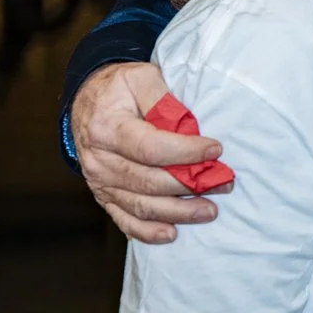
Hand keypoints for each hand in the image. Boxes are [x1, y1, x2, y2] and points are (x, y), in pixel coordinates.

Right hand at [72, 61, 224, 243]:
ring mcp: (99, 181)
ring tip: (209, 211)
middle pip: (148, 181)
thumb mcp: (140, 78)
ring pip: (140, 205)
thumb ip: (163, 99)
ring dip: (177, 212)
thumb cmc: (119, 88)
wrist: (88, 101)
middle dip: (189, 185)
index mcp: (107, 127)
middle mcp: (100, 159)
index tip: (215, 150)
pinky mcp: (103, 195)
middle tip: (223, 183)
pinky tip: (172, 234)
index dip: (185, 152)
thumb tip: (189, 126)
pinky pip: (124, 219)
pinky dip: (147, 231)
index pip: (150, 147)